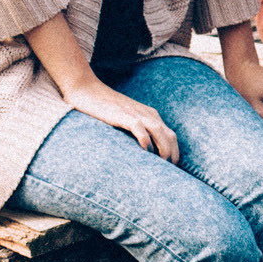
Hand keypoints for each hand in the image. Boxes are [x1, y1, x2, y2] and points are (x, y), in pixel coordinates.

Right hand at [66, 78, 181, 162]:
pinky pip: (140, 128)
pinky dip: (145, 140)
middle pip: (170, 136)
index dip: (174, 152)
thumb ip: (137, 130)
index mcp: (151, 116)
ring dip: (163, 150)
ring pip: (159, 132)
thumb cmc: (105, 108)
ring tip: (161, 165)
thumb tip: (142, 152)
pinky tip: (145, 152)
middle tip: (169, 171)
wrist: (88, 90)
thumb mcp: (127, 119)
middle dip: (172, 154)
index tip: (171, 168)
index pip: (171, 136)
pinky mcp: (124, 115)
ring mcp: (137, 114)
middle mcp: (148, 115)